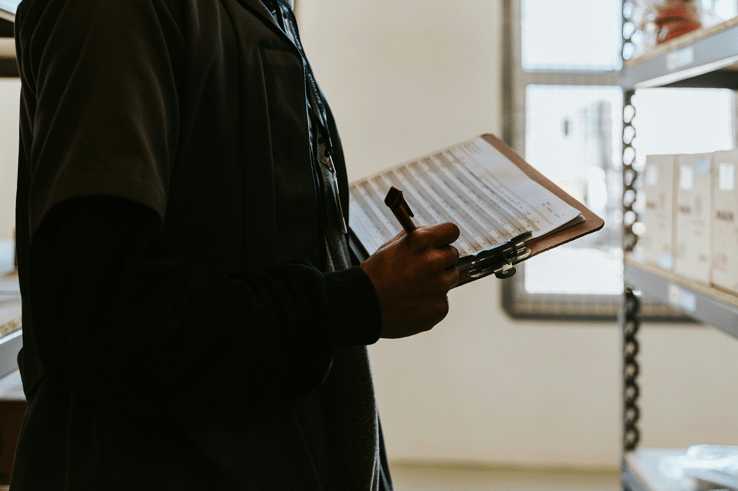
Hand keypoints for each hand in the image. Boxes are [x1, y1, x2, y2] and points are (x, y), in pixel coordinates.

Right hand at [360, 222, 460, 338]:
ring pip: (451, 278)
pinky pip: (443, 300)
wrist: (364, 305)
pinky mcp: (440, 307)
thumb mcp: (391, 246)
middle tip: (423, 269)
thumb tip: (431, 234)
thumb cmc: (374, 275)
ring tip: (416, 287)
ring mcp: (439, 286)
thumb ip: (416, 237)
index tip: (442, 243)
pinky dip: (432, 302)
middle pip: (453, 255)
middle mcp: (434, 261)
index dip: (445, 237)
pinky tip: (414, 303)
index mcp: (422, 241)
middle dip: (441, 260)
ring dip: (439, 281)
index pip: (452, 230)